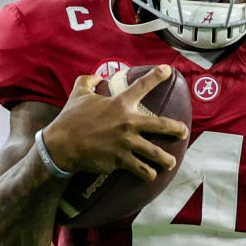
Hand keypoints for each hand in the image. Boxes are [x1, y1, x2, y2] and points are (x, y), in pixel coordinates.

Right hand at [42, 65, 188, 181]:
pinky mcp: (120, 159)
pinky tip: (151, 175)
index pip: (142, 86)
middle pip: (161, 125)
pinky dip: (148, 173)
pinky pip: (140, 168)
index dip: (157, 76)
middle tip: (183, 132)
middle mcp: (127, 122)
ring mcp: (126, 142)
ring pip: (155, 152)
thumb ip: (89, 81)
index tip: (168, 71)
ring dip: (166, 159)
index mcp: (119, 103)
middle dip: (176, 129)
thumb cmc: (70, 119)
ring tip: (171, 162)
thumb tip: (97, 76)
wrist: (61, 145)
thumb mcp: (78, 93)